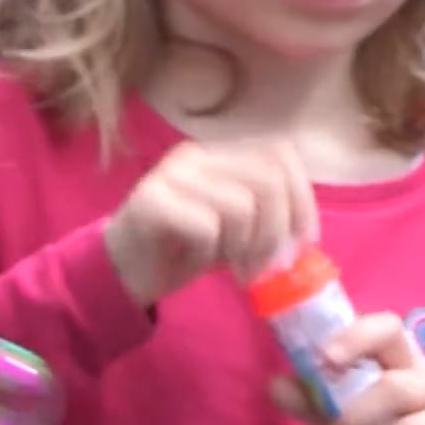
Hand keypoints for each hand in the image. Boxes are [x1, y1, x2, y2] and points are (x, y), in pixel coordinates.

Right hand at [103, 140, 317, 306]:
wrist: (122, 271)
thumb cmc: (183, 250)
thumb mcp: (236, 231)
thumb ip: (266, 218)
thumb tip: (303, 235)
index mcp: (219, 154)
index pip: (280, 154)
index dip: (302, 198)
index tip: (301, 242)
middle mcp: (196, 155)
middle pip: (268, 180)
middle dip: (276, 233)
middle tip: (264, 269)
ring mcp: (171, 174)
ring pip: (241, 205)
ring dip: (245, 248)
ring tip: (234, 270)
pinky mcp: (150, 200)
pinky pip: (207, 225)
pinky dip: (210, 253)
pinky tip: (196, 261)